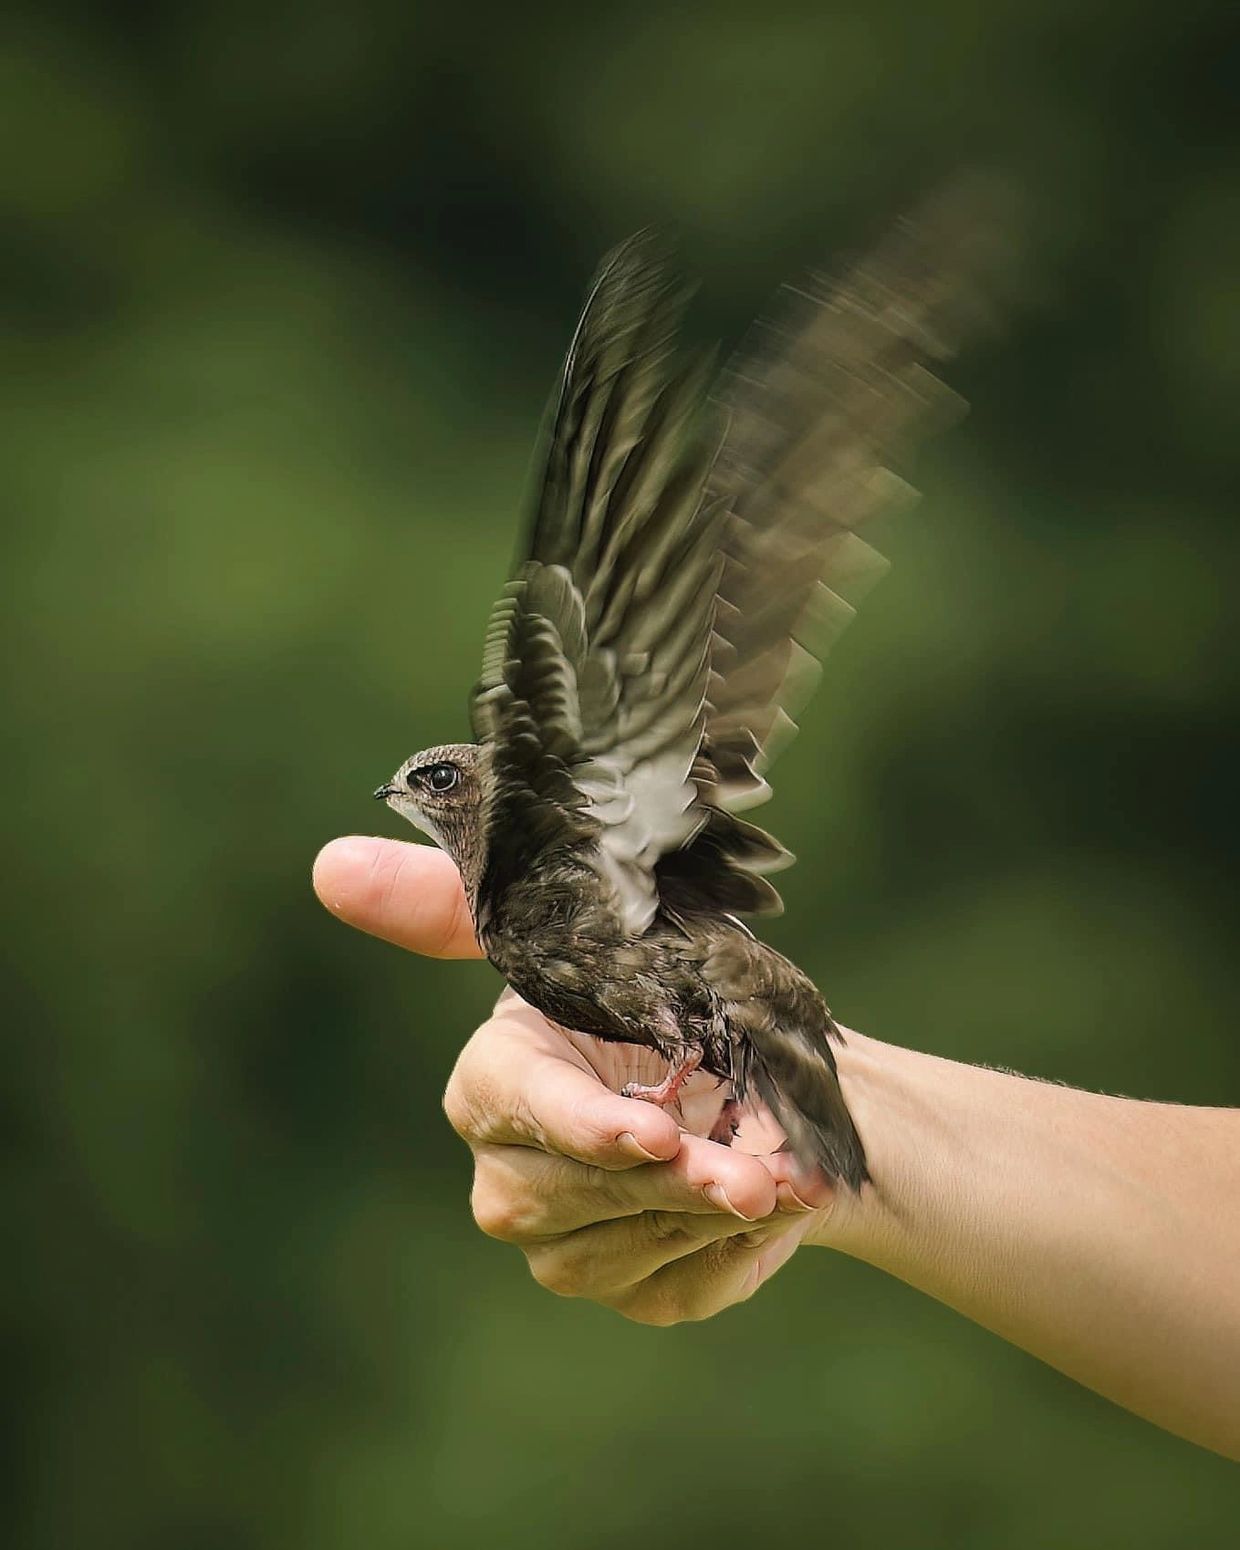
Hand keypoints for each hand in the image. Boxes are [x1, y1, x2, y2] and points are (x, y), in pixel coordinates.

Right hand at [313, 835, 834, 1322]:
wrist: (744, 1065)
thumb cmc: (652, 982)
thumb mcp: (576, 925)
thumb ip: (457, 900)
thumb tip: (329, 865)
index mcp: (491, 1082)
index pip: (518, 1110)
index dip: (583, 1127)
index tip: (654, 1131)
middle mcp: (512, 1174)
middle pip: (580, 1192)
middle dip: (676, 1178)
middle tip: (759, 1166)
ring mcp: (566, 1243)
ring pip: (638, 1242)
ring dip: (725, 1212)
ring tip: (794, 1170)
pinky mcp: (633, 1286)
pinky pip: (683, 1285)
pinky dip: (745, 1249)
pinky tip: (785, 1202)